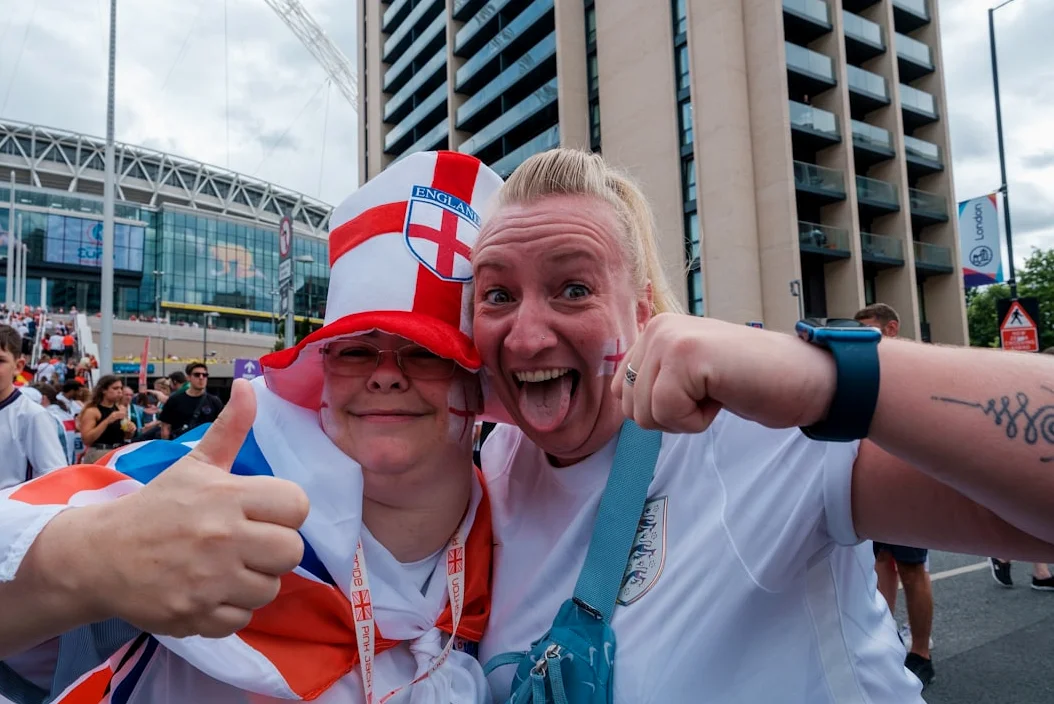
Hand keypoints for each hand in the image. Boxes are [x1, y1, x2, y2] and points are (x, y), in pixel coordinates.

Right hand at [51, 379, 309, 637]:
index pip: (297, 505)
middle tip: (247, 544)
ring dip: (253, 581)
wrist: (100, 557)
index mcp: (228, 497)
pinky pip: (243, 618)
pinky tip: (209, 592)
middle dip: (274, 549)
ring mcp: (210, 580)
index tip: (263, 513)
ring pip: (271, 589)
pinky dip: (229, 610)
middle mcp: (224, 538)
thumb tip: (247, 384)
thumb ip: (230, 429)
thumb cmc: (157, 508)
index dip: (285, 511)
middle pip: (292, 552)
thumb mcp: (194, 466)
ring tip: (226, 568)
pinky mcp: (197, 615)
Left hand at [611, 314, 836, 433]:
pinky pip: (668, 413)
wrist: (805, 379)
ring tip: (717, 391)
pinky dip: (697, 420)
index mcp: (655, 330)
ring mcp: (671, 338)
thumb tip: (618, 397)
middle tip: (711, 393)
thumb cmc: (751, 382)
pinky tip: (723, 395)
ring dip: (685, 418)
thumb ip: (655, 377)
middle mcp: (658, 328)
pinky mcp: (686, 356)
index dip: (659, 409)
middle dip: (671, 416)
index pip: (621, 393)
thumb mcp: (690, 375)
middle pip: (630, 408)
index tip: (697, 392)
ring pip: (646, 414)